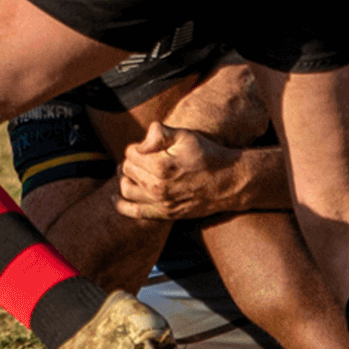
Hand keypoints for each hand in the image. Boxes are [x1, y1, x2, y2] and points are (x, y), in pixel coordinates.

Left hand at [115, 120, 247, 220]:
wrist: (228, 182)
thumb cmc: (206, 155)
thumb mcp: (185, 136)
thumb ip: (159, 134)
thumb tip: (139, 144)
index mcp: (161, 166)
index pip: (131, 153)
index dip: (137, 146)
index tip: (149, 146)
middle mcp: (158, 188)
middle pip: (127, 170)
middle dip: (133, 161)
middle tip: (144, 157)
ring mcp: (161, 203)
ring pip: (126, 189)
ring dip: (127, 178)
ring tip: (135, 171)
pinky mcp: (165, 214)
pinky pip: (133, 212)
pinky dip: (121, 204)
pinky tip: (119, 195)